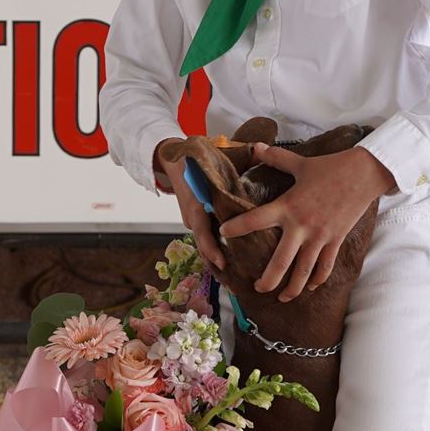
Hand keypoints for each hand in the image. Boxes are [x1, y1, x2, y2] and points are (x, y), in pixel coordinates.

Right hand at [154, 140, 224, 270]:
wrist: (170, 159)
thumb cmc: (191, 159)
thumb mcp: (209, 157)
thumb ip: (235, 154)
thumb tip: (258, 150)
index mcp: (195, 205)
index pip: (202, 232)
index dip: (212, 248)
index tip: (222, 261)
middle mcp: (193, 217)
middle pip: (204, 244)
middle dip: (217, 262)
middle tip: (232, 281)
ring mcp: (194, 220)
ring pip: (205, 244)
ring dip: (216, 260)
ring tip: (233, 279)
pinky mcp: (197, 221)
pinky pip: (206, 238)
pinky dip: (215, 251)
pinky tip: (228, 263)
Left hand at [220, 143, 395, 299]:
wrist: (365, 174)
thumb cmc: (331, 167)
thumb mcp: (300, 162)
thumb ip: (275, 157)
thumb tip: (255, 146)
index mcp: (288, 206)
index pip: (256, 220)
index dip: (238, 227)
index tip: (223, 234)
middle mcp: (302, 226)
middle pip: (281, 261)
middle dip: (267, 280)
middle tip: (256, 288)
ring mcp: (320, 237)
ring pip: (304, 271)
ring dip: (293, 288)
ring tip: (282, 297)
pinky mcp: (336, 240)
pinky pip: (326, 266)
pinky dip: (317, 279)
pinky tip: (310, 287)